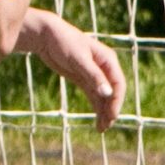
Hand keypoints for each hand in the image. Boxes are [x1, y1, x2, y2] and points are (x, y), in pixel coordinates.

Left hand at [25, 11, 123, 130]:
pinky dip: (96, 106)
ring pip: (103, 96)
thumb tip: (108, 93)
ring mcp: (94, 74)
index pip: (118, 84)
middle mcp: (104, 68)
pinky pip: (93, 95)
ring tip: (101, 129)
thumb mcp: (78, 60)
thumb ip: (93, 76)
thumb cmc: (64, 42)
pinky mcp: (82, 78)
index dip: (116, 100)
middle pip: (112, 92)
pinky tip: (97, 119)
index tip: (111, 115)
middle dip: (110, 109)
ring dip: (103, 111)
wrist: (46, 36)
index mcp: (108, 60)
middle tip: (105, 126)